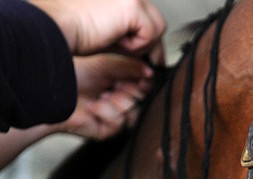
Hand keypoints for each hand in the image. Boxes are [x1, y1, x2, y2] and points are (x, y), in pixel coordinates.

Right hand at [31, 0, 165, 63]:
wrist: (58, 26)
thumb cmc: (75, 30)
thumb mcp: (112, 30)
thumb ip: (131, 33)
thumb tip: (154, 53)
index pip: (149, 16)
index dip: (151, 39)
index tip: (153, 58)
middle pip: (157, 21)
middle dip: (152, 45)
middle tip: (148, 61)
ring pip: (158, 28)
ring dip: (140, 45)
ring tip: (116, 43)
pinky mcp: (133, 6)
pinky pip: (150, 35)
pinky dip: (135, 46)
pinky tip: (114, 39)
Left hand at [55, 54, 154, 138]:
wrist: (51, 91)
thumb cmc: (73, 76)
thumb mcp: (106, 65)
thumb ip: (131, 67)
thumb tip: (151, 71)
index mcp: (122, 84)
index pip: (145, 87)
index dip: (144, 82)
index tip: (143, 77)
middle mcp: (121, 101)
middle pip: (142, 100)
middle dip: (129, 91)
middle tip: (115, 85)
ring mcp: (115, 117)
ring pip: (133, 112)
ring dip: (116, 102)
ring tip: (100, 95)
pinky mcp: (107, 130)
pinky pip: (119, 122)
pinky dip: (105, 112)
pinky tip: (93, 106)